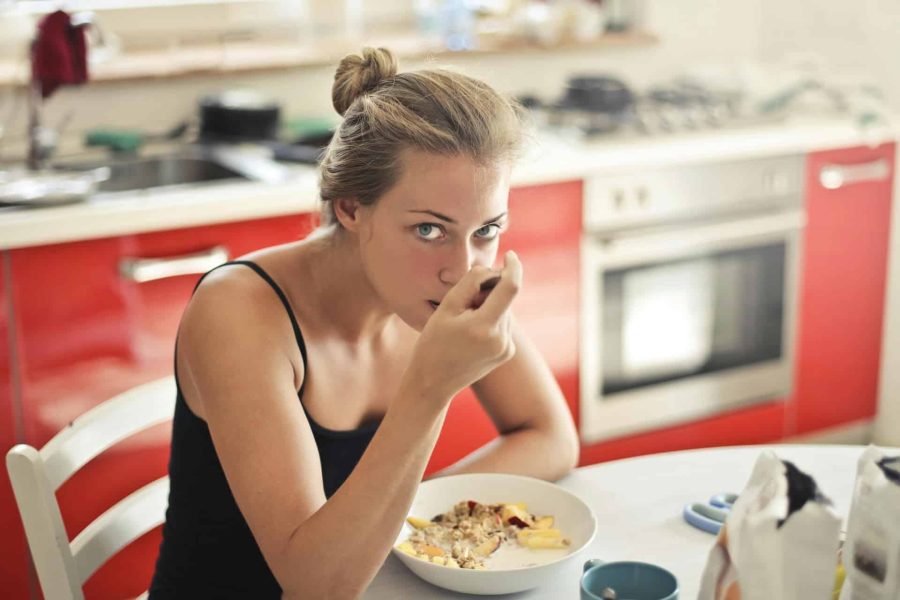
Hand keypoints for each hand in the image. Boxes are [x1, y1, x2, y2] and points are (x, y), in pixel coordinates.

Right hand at [405, 251, 522, 403]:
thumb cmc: (433, 342)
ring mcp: (506, 348)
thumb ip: (471, 282)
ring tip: (464, 323)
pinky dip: (491, 320)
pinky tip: (471, 334)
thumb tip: (492, 269)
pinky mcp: (507, 353)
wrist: (433, 382)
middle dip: (490, 291)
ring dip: (490, 306)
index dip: (513, 267)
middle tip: (464, 303)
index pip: (510, 287)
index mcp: (485, 327)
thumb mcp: (447, 307)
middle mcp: (501, 339)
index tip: (511, 255)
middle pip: (505, 299)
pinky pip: (503, 325)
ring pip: (504, 311)